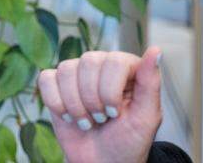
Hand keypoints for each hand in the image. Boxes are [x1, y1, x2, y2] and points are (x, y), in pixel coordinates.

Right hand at [36, 47, 163, 162]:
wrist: (102, 162)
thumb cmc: (128, 142)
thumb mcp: (146, 117)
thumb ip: (151, 82)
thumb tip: (156, 50)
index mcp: (126, 67)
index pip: (113, 61)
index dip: (110, 90)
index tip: (116, 113)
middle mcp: (101, 64)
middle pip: (87, 62)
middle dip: (92, 99)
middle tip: (101, 118)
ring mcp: (76, 73)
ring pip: (65, 70)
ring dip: (75, 105)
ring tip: (86, 121)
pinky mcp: (55, 84)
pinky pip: (46, 79)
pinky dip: (55, 102)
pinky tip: (68, 116)